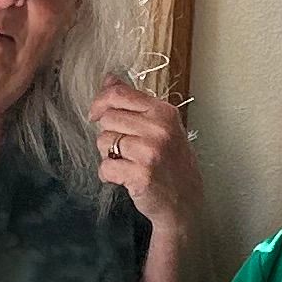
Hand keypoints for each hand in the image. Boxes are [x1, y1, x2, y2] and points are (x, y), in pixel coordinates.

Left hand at [92, 79, 200, 234]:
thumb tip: (109, 79)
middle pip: (107, 119)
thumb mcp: (161, 126)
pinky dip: (109, 175)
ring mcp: (151, 152)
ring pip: (103, 142)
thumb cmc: (172, 163)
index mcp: (164, 112)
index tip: (95, 113)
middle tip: (127, 149)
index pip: (119, 94)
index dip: (100, 102)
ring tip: (128, 163)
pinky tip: (124, 178)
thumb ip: (134, 102)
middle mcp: (159, 129)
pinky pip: (105, 167)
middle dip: (109, 134)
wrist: (186, 202)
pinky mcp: (141, 175)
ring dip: (109, 155)